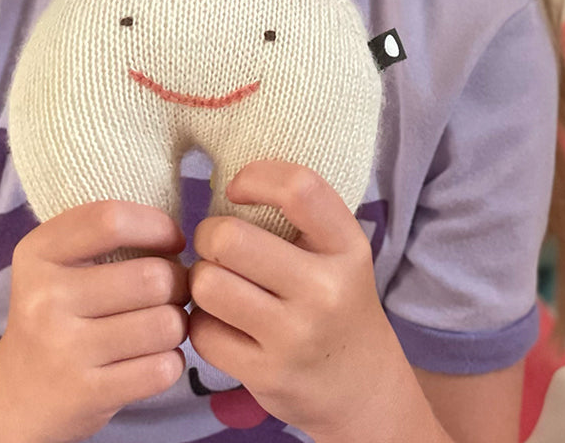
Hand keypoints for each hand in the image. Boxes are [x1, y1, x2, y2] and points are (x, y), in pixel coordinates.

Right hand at [0, 200, 188, 442]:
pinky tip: (153, 359)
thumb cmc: (52, 316)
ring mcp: (64, 350)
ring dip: (178, 324)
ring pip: (165, 324)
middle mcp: (45, 299)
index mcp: (38, 253)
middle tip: (174, 290)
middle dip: (179, 282)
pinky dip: (171, 362)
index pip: (111, 220)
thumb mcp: (53, 262)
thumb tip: (177, 236)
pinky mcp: (86, 395)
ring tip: (162, 325)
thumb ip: (101, 237)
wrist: (12, 398)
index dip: (157, 225)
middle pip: (152, 277)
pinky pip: (162, 369)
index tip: (172, 241)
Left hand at [189, 161, 410, 441]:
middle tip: (216, 246)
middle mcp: (326, 291)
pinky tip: (222, 322)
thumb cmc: (337, 300)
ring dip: (200, 279)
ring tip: (217, 283)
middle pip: (230, 238)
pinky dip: (202, 323)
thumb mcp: (338, 249)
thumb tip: (224, 180)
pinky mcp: (268, 374)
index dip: (254, 177)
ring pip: (207, 284)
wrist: (363, 388)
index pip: (298, 188)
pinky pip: (203, 332)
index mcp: (347, 247)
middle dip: (208, 235)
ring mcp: (296, 337)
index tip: (237, 190)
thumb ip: (297, 213)